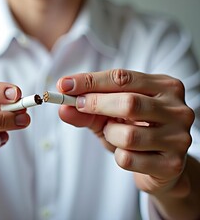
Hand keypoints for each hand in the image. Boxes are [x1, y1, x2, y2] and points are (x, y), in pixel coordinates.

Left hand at [57, 69, 194, 195]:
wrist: (160, 165)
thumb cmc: (135, 131)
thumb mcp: (109, 116)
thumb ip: (87, 110)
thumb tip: (63, 108)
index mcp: (164, 87)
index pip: (123, 78)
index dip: (90, 81)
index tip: (64, 85)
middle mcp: (177, 109)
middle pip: (129, 103)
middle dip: (96, 104)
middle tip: (78, 106)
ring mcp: (178, 137)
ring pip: (127, 135)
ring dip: (110, 135)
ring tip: (115, 135)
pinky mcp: (172, 164)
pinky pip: (128, 159)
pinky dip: (118, 156)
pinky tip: (128, 153)